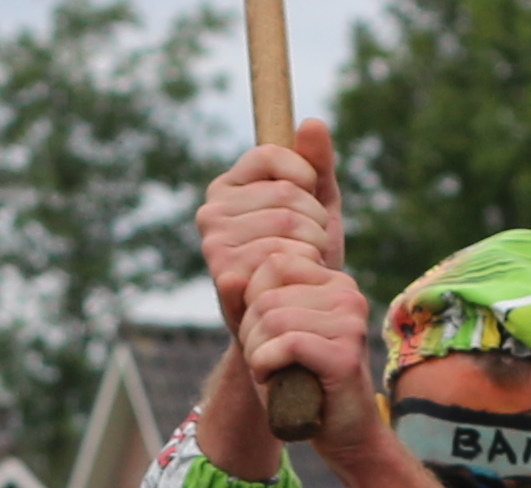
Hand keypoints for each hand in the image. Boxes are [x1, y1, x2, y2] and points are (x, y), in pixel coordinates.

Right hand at [197, 127, 343, 337]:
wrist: (290, 321)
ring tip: (304, 266)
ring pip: (286, 224)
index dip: (304, 175)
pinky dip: (300, 269)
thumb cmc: (305, 259)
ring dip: (313, 248)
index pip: (270, 153)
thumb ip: (318, 165)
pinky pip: (280, 256)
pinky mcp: (223, 273)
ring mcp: (214, 242)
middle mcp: (212, 211)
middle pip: (285, 193)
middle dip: (315, 221)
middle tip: (313, 247)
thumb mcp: (318, 207)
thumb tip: (312, 122)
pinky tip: (293, 281)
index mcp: (229, 186)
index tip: (310, 198)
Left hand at [243, 260, 376, 450]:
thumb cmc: (300, 382)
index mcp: (332, 280)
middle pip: (267, 295)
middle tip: (261, 360)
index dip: (251, 300)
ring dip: (256, 352)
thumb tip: (226, 277)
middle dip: (250, 332)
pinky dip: (266, 364)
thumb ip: (246, 304)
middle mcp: (347, 293)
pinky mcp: (345, 354)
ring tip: (268, 371)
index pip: (274, 263)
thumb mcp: (266, 335)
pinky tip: (272, 378)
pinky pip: (288, 344)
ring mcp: (350, 322)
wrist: (342, 431)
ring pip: (273, 319)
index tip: (260, 334)